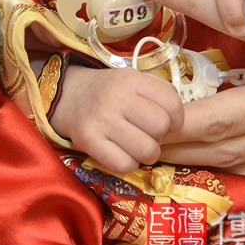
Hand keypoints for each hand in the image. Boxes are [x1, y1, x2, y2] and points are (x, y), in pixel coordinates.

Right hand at [50, 66, 182, 173]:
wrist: (67, 96)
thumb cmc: (108, 92)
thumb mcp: (132, 79)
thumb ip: (158, 92)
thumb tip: (178, 119)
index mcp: (131, 79)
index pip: (172, 102)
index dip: (176, 119)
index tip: (167, 123)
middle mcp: (117, 97)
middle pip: (160, 127)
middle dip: (159, 136)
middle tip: (146, 134)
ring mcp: (102, 120)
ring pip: (147, 150)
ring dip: (146, 153)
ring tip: (135, 146)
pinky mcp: (88, 140)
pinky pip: (124, 164)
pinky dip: (127, 164)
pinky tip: (121, 154)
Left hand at [138, 0, 244, 176]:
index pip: (223, 106)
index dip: (176, 117)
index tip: (138, 106)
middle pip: (227, 141)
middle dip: (176, 143)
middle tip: (133, 134)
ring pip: (244, 161)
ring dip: (198, 159)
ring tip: (156, 148)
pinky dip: (232, 166)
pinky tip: (204, 160)